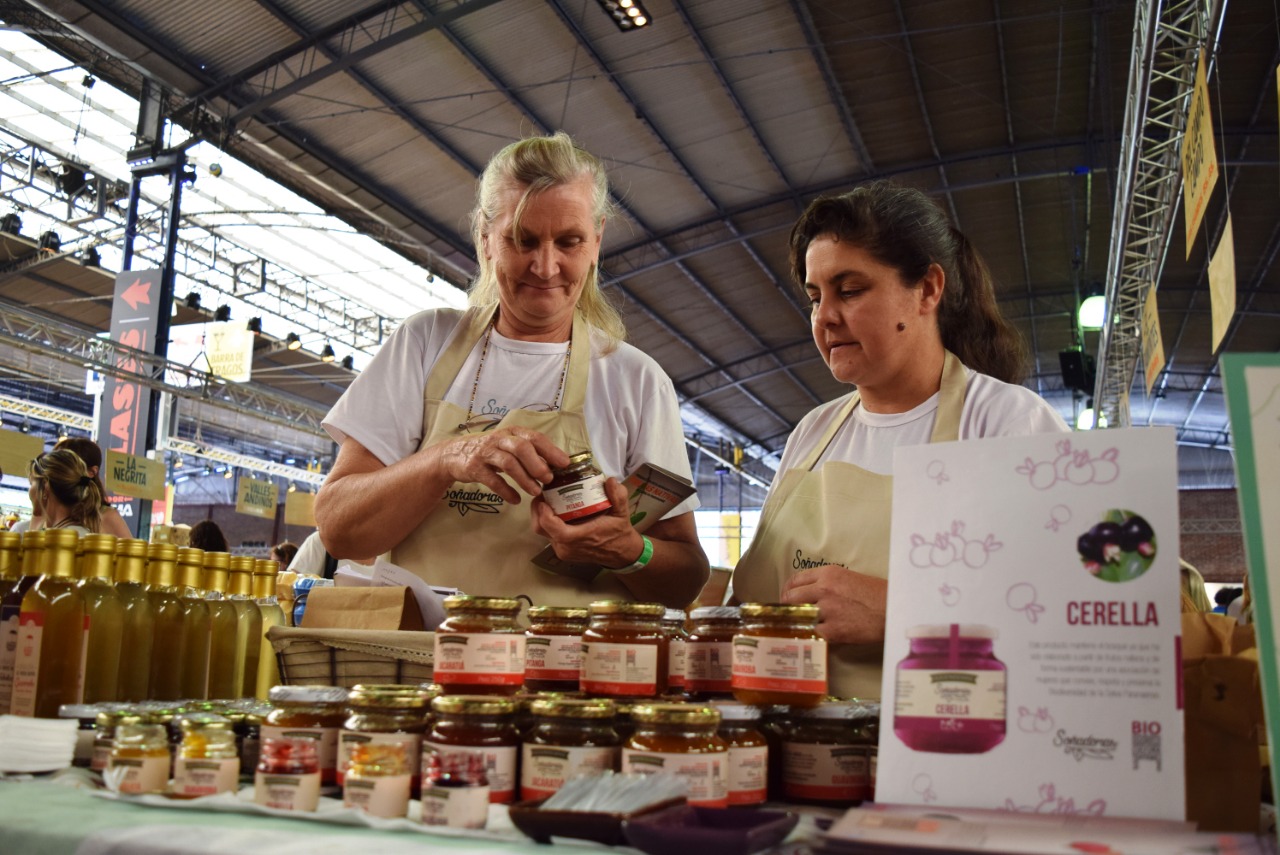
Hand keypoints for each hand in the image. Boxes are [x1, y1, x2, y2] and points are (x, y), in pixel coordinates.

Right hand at [429, 427, 569, 504]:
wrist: (454, 454)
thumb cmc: (490, 451)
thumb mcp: (509, 446)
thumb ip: (529, 453)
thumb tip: (555, 466)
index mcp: (512, 433)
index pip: (534, 437)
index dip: (550, 450)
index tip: (564, 463)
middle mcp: (499, 439)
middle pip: (521, 447)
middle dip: (537, 464)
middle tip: (548, 479)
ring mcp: (486, 453)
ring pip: (508, 463)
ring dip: (525, 479)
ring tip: (535, 492)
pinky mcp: (474, 467)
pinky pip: (492, 480)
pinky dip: (506, 491)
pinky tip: (516, 500)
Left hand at [531, 477, 642, 567]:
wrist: (620, 553)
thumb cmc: (619, 532)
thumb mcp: (622, 512)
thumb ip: (618, 496)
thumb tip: (610, 480)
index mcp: (581, 537)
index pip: (554, 528)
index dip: (544, 513)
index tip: (544, 497)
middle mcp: (567, 546)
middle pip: (541, 528)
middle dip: (537, 510)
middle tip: (543, 493)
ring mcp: (563, 550)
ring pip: (541, 532)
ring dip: (540, 515)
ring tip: (547, 499)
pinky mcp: (562, 551)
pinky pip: (547, 535)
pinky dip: (546, 522)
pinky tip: (553, 510)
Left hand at [781, 565, 886, 645]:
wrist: (894, 609)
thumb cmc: (879, 593)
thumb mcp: (850, 578)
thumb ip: (830, 583)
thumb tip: (815, 594)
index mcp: (828, 574)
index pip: (796, 579)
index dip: (788, 589)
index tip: (788, 596)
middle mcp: (823, 589)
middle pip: (790, 597)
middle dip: (788, 606)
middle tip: (791, 614)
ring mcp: (826, 610)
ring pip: (798, 616)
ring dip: (799, 622)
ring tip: (801, 626)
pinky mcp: (833, 630)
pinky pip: (812, 633)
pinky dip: (813, 636)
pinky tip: (816, 637)